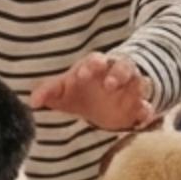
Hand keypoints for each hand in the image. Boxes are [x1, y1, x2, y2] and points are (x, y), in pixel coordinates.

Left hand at [28, 52, 154, 129]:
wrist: (104, 98)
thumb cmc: (81, 88)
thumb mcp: (64, 90)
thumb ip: (49, 92)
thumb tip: (32, 101)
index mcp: (96, 66)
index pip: (95, 60)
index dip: (90, 66)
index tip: (82, 75)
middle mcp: (116, 73)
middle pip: (122, 67)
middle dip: (117, 74)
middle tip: (109, 85)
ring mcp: (130, 88)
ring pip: (140, 82)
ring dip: (138, 88)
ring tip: (135, 98)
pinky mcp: (139, 106)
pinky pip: (148, 106)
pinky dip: (147, 111)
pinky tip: (144, 118)